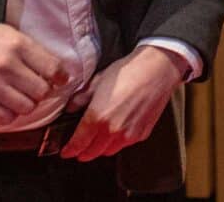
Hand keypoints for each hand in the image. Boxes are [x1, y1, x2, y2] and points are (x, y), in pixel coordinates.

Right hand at [0, 20, 67, 127]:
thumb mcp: (9, 34)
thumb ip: (31, 51)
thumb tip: (56, 72)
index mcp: (16, 44)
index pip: (52, 67)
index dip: (61, 76)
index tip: (60, 79)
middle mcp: (5, 65)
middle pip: (41, 91)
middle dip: (42, 91)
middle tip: (35, 88)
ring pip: (27, 107)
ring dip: (26, 104)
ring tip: (19, 96)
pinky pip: (6, 118)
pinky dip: (9, 114)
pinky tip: (5, 104)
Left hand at [61, 44, 188, 161]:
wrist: (157, 70)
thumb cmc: (129, 72)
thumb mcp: (98, 80)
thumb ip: (82, 97)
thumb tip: (71, 107)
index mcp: (97, 117)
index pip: (78, 143)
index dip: (69, 150)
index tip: (66, 151)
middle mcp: (112, 131)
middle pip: (92, 152)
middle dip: (83, 153)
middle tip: (78, 150)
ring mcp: (128, 134)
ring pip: (109, 151)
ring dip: (100, 149)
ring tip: (97, 142)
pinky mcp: (142, 133)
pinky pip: (125, 144)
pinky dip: (117, 142)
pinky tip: (116, 132)